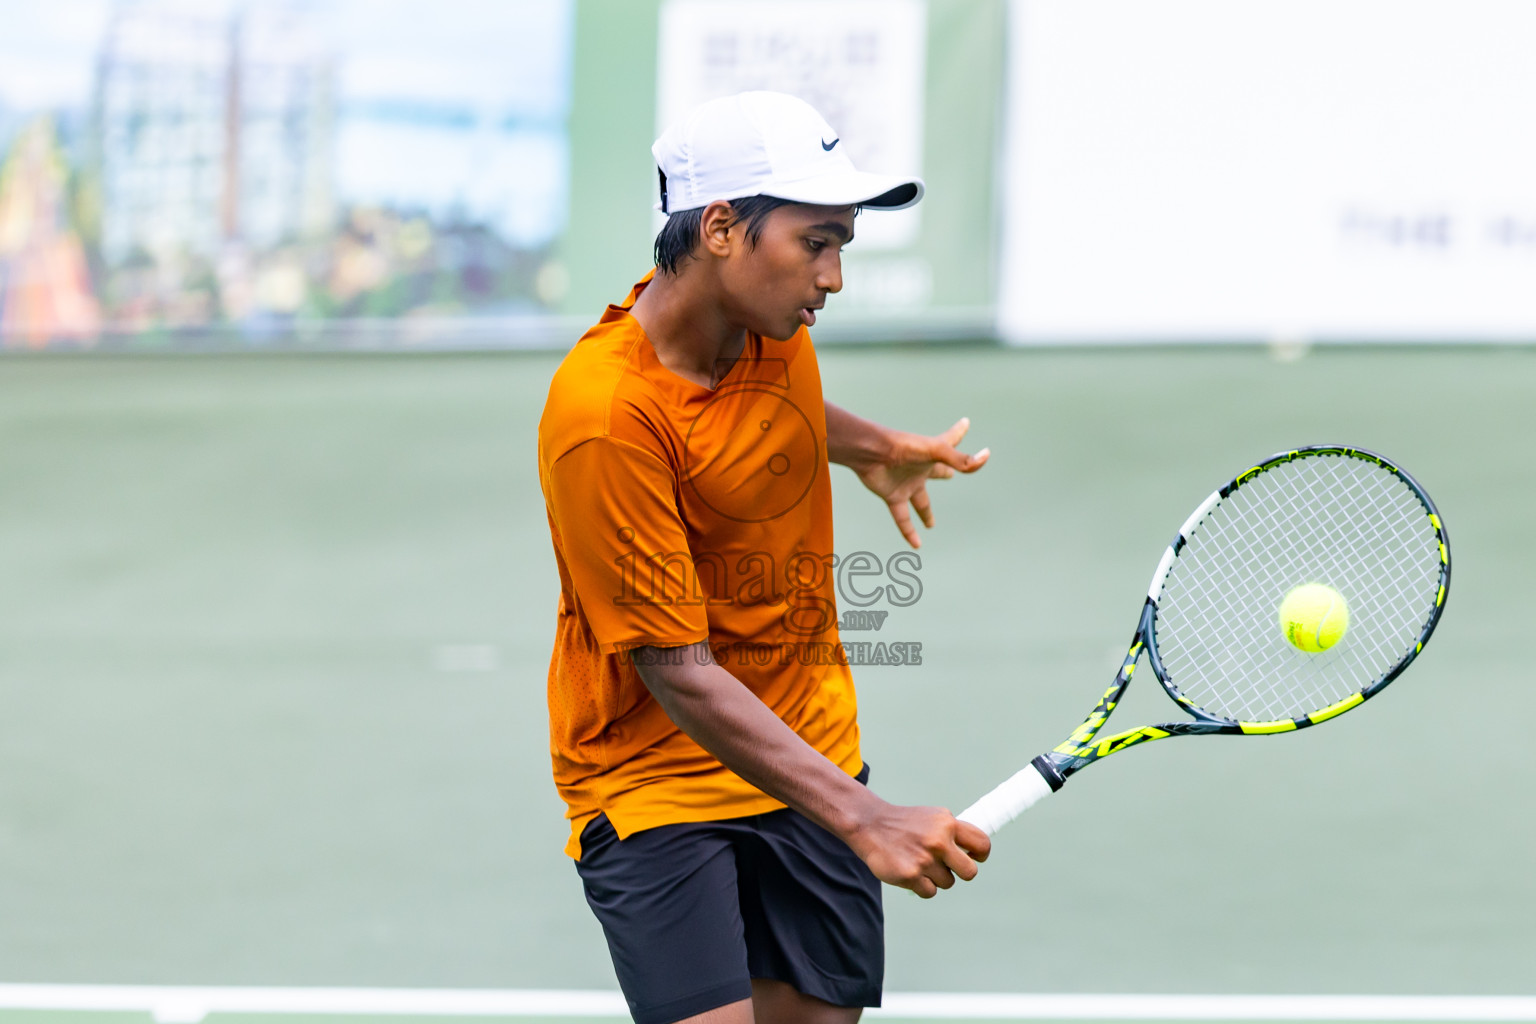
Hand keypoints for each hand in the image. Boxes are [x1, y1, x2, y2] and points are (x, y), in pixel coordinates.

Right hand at [844, 800, 991, 897]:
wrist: (869, 825)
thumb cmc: (904, 823)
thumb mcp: (932, 818)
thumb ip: (952, 832)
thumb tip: (973, 853)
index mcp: (947, 823)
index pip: (982, 844)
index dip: (980, 855)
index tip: (972, 858)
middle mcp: (939, 841)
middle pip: (970, 872)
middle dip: (960, 873)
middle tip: (947, 868)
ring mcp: (925, 860)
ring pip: (948, 883)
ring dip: (936, 878)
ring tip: (919, 864)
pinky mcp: (910, 875)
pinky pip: (930, 891)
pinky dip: (922, 886)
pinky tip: (910, 872)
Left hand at [855, 417, 988, 547]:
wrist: (871, 453)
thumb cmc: (903, 447)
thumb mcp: (936, 452)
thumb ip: (961, 459)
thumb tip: (985, 457)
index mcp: (932, 453)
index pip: (951, 440)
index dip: (959, 432)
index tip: (965, 423)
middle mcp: (920, 468)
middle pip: (936, 471)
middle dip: (945, 471)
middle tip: (952, 474)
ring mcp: (907, 482)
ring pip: (919, 501)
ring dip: (925, 512)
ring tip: (930, 524)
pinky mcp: (893, 496)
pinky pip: (902, 518)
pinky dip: (909, 531)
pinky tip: (916, 545)